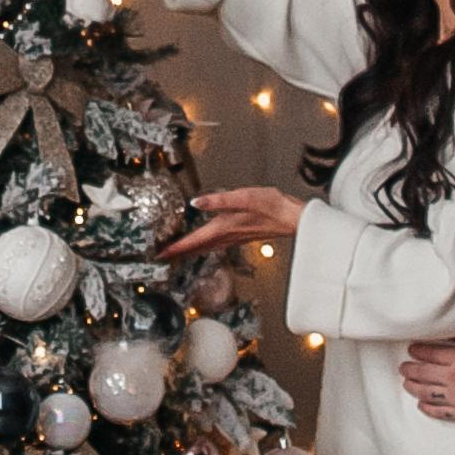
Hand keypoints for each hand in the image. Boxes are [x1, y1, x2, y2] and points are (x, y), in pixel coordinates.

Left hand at [163, 185, 303, 257]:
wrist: (293, 217)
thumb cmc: (273, 207)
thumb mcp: (243, 197)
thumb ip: (218, 200)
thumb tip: (196, 202)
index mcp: (223, 227)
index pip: (194, 240)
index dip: (176, 248)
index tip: (160, 255)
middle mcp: (227, 235)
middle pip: (197, 248)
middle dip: (179, 253)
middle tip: (162, 257)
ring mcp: (234, 237)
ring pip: (205, 247)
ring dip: (190, 251)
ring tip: (177, 252)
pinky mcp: (240, 234)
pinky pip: (215, 244)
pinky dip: (204, 246)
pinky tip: (204, 243)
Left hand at [399, 332, 454, 426]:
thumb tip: (454, 333)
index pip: (430, 353)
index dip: (418, 351)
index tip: (412, 350)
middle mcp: (454, 379)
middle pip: (423, 373)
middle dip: (410, 369)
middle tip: (403, 367)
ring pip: (427, 393)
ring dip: (413, 387)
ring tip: (406, 384)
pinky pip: (440, 412)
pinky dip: (427, 408)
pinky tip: (422, 405)